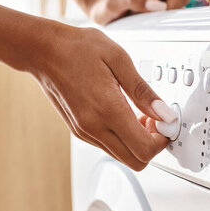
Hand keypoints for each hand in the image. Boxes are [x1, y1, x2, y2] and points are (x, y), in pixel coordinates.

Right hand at [0, 1, 177, 169]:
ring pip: (123, 156)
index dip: (162, 140)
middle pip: (136, 161)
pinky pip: (109, 146)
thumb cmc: (78, 48)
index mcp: (107, 109)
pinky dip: (123, 137)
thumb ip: (143, 91)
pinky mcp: (79, 131)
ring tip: (139, 113)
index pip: (144, 149)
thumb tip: (164, 113)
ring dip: (137, 142)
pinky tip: (124, 113)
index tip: (166, 122)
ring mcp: (85, 132)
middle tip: (155, 120)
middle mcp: (94, 127)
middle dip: (152, 145)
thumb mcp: (119, 59)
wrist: (43, 50)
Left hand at [81, 0, 189, 24]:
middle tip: (153, 22)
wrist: (95, 4)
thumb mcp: (113, 5)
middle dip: (172, 13)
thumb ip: (134, 2)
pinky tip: (147, 21)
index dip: (174, 9)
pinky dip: (162, 17)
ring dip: (167, 16)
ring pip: (177, 4)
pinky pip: (168, 8)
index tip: (158, 18)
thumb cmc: (102, 6)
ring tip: (146, 21)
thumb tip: (159, 6)